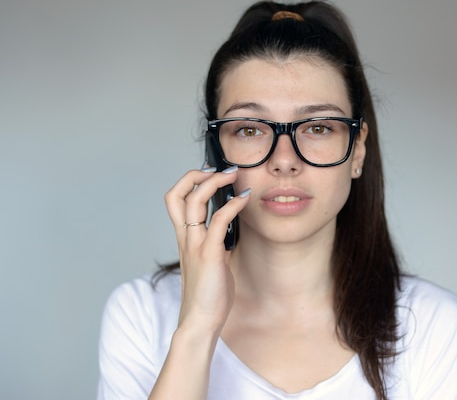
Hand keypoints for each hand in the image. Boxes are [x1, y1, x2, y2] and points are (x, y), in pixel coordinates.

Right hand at [164, 167, 249, 332]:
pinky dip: (233, 205)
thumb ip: (216, 243)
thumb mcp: (212, 261)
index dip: (189, 182)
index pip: (175, 200)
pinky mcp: (210, 254)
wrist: (201, 321)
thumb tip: (230, 229)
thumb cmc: (209, 294)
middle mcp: (186, 238)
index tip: (209, 174)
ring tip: (233, 175)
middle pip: (176, 194)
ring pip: (194, 201)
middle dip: (194, 175)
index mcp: (185, 238)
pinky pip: (219, 221)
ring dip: (214, 182)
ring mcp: (196, 245)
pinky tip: (245, 199)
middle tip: (218, 169)